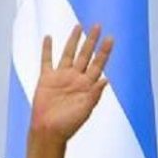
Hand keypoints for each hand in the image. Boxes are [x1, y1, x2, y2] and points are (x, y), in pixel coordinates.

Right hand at [30, 24, 113, 142]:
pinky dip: (47, 49)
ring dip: (73, 41)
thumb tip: (107, 80)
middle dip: (91, 41)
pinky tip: (49, 38)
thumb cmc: (68, 124)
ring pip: (68, 54)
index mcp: (87, 85)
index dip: (104, 51)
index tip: (110, 38)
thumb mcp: (86, 109)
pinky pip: (47, 61)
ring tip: (78, 27)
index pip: (98, 64)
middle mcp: (75, 78)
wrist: (48, 131)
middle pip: (85, 55)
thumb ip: (95, 94)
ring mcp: (61, 77)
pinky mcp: (46, 79)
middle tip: (97, 26)